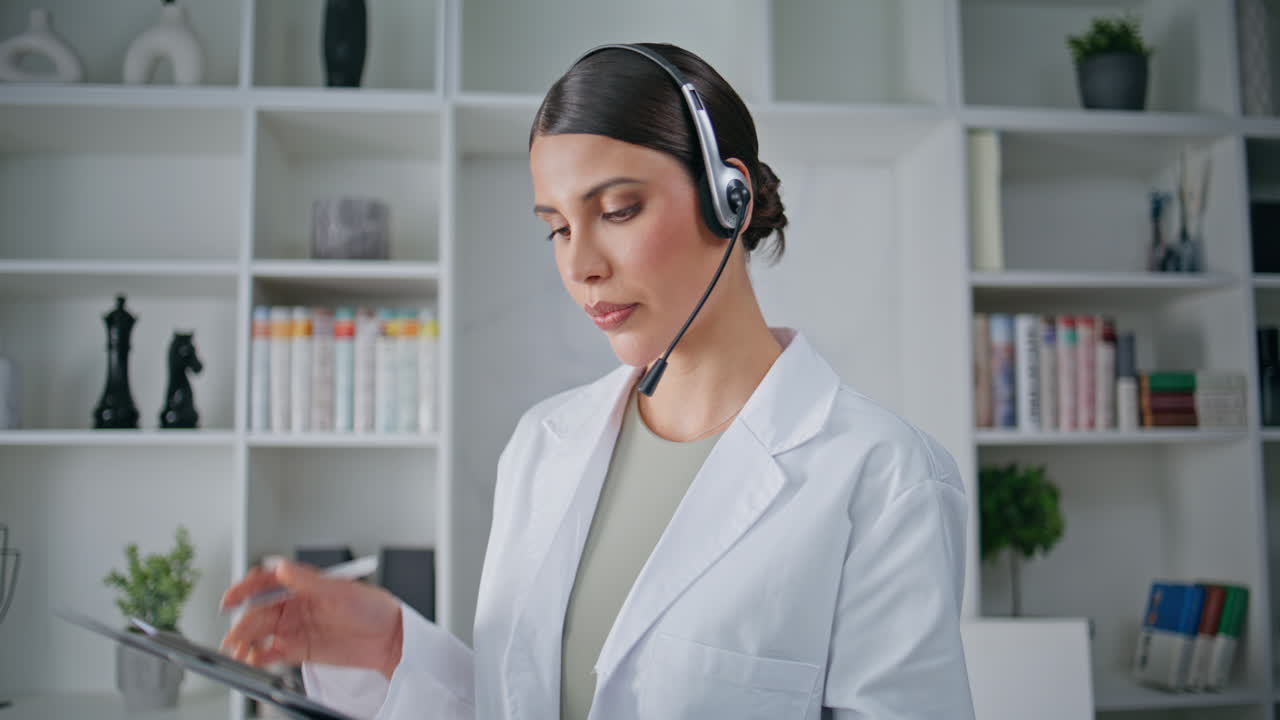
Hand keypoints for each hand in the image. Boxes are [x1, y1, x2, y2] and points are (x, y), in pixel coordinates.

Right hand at [220, 559, 402, 678]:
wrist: (390, 638)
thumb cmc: (373, 607)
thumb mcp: (341, 589)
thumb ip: (309, 581)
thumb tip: (282, 568)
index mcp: (304, 584)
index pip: (266, 582)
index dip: (245, 589)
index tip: (231, 598)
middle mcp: (296, 605)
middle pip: (259, 611)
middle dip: (243, 622)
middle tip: (234, 635)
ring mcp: (296, 628)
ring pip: (261, 633)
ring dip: (246, 641)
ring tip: (238, 651)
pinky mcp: (299, 649)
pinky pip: (272, 652)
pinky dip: (258, 656)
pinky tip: (253, 659)